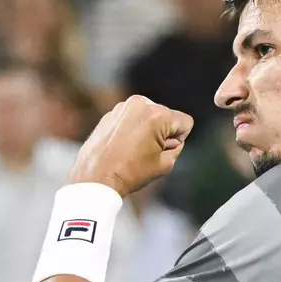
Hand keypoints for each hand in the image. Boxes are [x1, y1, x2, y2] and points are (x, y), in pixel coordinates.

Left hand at [68, 95, 193, 196]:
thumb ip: (177, 148)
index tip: (164, 150)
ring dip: (149, 130)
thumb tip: (173, 139)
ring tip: (136, 149)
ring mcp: (124, 106)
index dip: (180, 140)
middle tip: (148, 152)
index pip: (185, 122)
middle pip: (168, 116)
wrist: (94, 178)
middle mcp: (141, 104)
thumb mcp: (165, 164)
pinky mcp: (112, 112)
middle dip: (165, 132)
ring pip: (151, 116)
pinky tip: (125, 145)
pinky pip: (134, 118)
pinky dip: (134, 129)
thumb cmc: (128, 173)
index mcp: (157, 115)